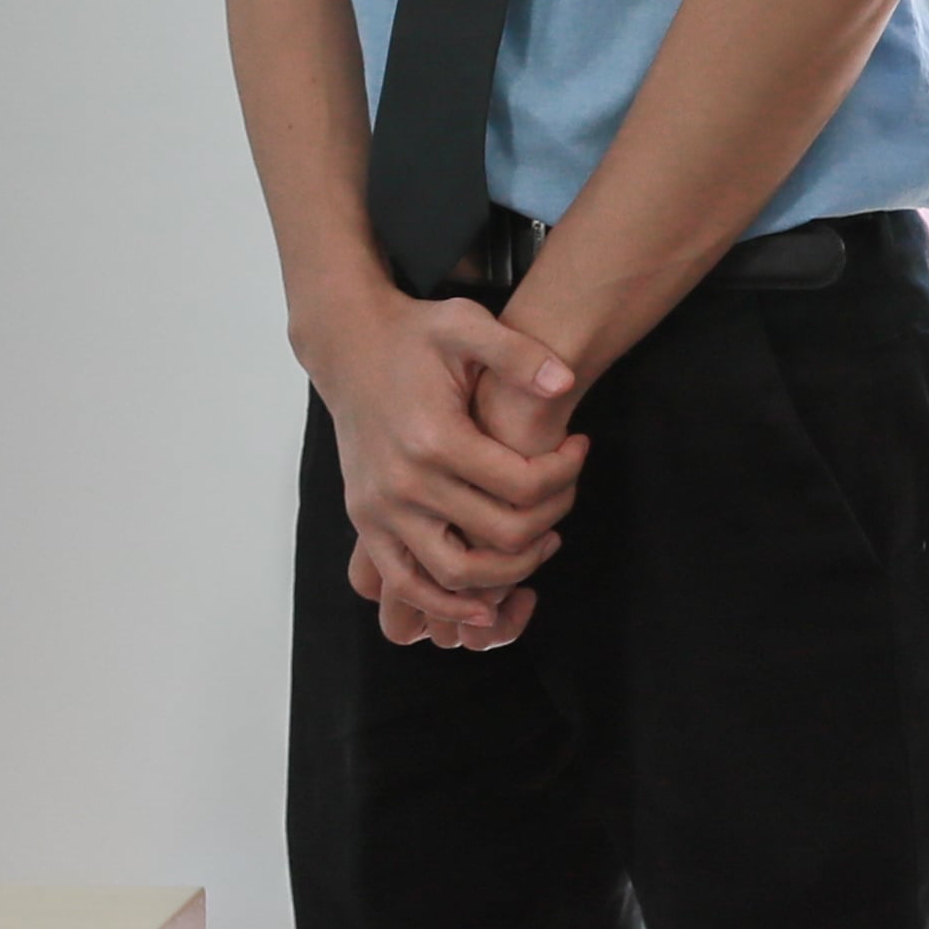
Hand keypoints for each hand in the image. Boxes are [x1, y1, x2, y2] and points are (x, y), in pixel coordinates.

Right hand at [298, 273, 582, 651]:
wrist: (349, 345)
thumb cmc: (413, 334)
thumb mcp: (466, 324)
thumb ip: (517, 353)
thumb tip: (565, 382)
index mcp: (435, 437)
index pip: (523, 484)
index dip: (565, 473)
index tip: (578, 447)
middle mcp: (404, 482)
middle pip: (501, 533)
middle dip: (550, 517)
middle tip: (565, 490)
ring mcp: (380, 509)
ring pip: (457, 574)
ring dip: (509, 571)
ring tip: (539, 541)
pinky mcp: (366, 522)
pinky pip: (406, 583)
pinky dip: (444, 604)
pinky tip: (483, 603)